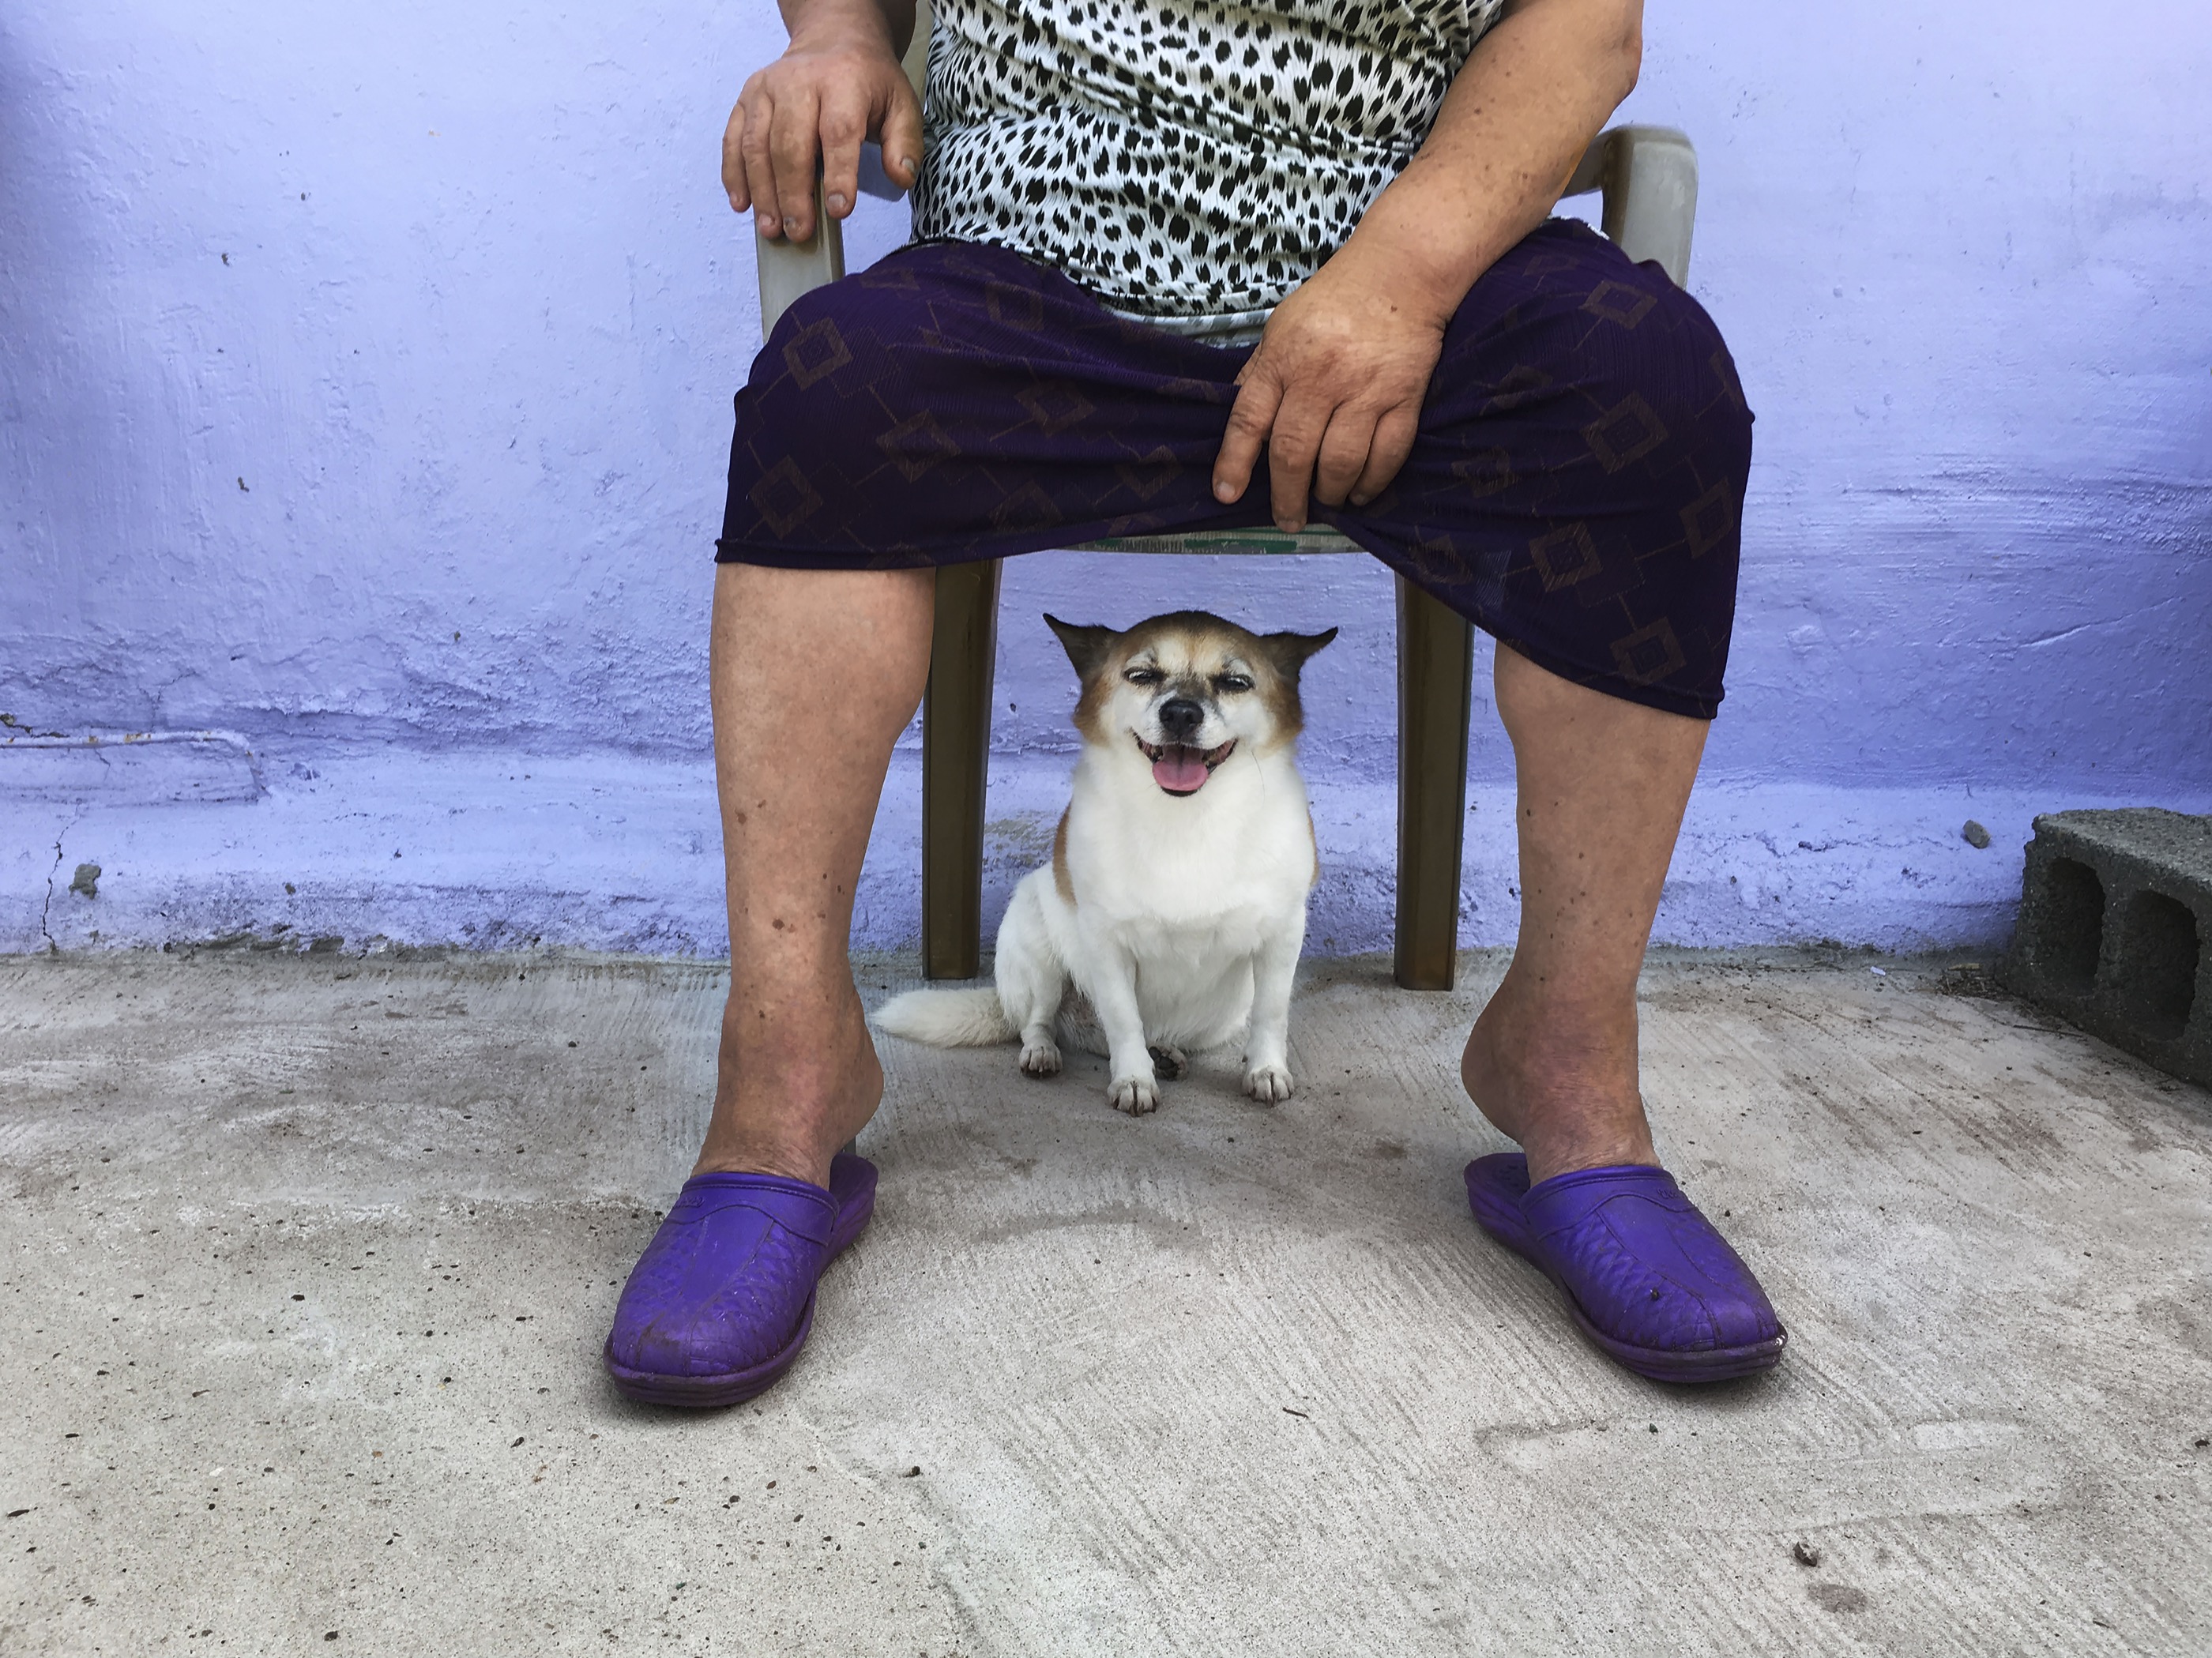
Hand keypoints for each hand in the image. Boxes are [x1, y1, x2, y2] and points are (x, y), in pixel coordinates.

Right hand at [723, 23, 923, 243]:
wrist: (834, 40)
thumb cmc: (868, 82)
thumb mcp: (901, 105)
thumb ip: (905, 144)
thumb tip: (901, 177)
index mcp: (843, 81)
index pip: (838, 131)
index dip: (838, 174)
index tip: (838, 211)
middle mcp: (799, 81)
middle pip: (790, 143)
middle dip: (793, 193)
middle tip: (799, 231)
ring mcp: (766, 89)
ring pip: (756, 144)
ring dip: (762, 191)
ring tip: (772, 228)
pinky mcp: (746, 98)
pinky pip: (733, 139)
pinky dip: (734, 174)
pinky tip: (742, 204)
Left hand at [1210, 247, 1451, 531]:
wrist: (1401, 273)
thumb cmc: (1334, 300)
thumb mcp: (1281, 328)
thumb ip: (1260, 374)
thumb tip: (1240, 423)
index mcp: (1283, 360)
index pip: (1249, 420)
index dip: (1234, 463)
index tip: (1227, 495)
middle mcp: (1320, 378)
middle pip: (1294, 453)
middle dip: (1287, 497)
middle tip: (1288, 519)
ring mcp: (1364, 390)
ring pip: (1341, 463)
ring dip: (1330, 494)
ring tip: (1326, 503)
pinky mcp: (1403, 398)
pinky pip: (1386, 455)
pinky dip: (1372, 483)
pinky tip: (1361, 493)